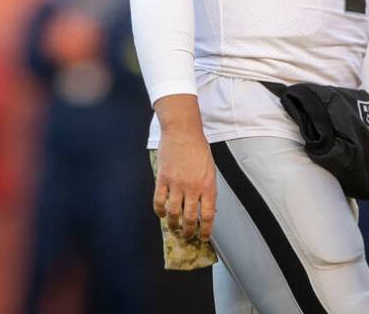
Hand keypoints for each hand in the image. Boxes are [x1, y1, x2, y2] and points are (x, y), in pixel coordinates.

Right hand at [153, 94, 215, 240]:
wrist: (183, 132)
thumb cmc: (198, 148)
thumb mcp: (210, 169)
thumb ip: (208, 188)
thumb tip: (206, 207)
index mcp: (208, 186)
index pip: (208, 216)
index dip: (206, 230)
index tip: (204, 237)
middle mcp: (193, 188)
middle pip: (190, 218)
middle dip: (189, 231)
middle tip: (187, 236)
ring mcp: (176, 184)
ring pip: (173, 213)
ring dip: (173, 225)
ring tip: (174, 228)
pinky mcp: (163, 179)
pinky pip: (159, 201)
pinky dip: (159, 211)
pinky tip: (161, 214)